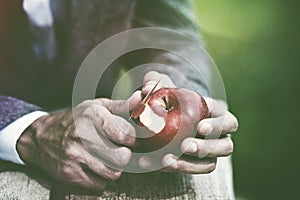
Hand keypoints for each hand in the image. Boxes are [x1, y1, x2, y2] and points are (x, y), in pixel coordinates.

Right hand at [16, 92, 141, 189]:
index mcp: (92, 116)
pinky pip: (99, 185)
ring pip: (113, 173)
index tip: (127, 139)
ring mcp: (74, 156)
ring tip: (108, 159)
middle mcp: (82, 135)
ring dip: (115, 168)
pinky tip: (96, 167)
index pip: (126, 135)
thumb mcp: (96, 106)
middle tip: (119, 150)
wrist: (41, 137)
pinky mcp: (69, 173)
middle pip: (122, 157)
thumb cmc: (74, 120)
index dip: (132, 139)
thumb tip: (139, 99)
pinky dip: (102, 179)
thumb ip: (121, 105)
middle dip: (125, 155)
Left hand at [140, 71, 237, 172]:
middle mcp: (217, 136)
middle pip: (225, 145)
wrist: (160, 118)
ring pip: (210, 163)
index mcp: (215, 114)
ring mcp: (207, 153)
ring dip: (190, 164)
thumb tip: (147, 88)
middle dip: (207, 147)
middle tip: (185, 146)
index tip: (200, 127)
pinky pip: (189, 171)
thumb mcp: (162, 87)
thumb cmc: (168, 98)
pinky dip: (172, 168)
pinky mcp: (193, 164)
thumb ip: (156, 82)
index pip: (226, 120)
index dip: (217, 125)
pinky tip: (152, 164)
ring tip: (167, 160)